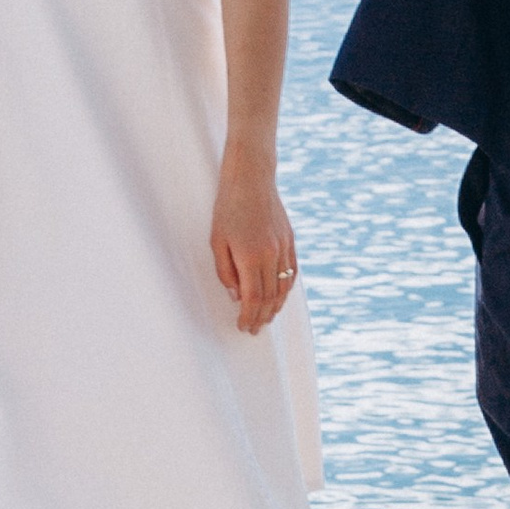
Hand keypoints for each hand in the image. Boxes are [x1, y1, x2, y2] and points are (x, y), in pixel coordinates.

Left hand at [212, 150, 298, 334]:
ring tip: (267, 318)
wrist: (251, 179)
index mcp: (251, 256)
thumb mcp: (217, 241)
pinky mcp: (290, 241)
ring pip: (284, 287)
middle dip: (261, 317)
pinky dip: (286, 289)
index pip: (252, 298)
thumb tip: (236, 296)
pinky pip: (292, 272)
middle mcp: (271, 255)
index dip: (249, 316)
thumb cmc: (228, 208)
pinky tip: (279, 297)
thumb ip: (226, 272)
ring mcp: (284, 248)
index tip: (244, 327)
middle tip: (254, 330)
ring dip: (276, 307)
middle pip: (269, 297)